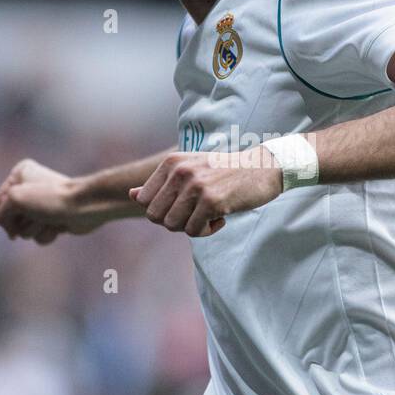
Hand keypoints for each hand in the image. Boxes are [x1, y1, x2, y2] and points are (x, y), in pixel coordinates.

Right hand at [0, 158, 99, 244]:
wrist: (83, 207)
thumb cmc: (50, 198)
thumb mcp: (15, 200)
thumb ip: (1, 215)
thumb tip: (12, 236)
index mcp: (20, 174)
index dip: (8, 210)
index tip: (23, 204)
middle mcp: (30, 188)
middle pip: (10, 219)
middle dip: (23, 221)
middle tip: (38, 212)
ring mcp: (41, 206)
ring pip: (23, 231)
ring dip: (35, 228)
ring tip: (50, 218)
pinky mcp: (52, 221)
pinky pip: (37, 237)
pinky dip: (46, 234)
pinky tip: (58, 226)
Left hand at [129, 148, 282, 237]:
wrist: (263, 167)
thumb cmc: (226, 171)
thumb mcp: (190, 169)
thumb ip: (161, 183)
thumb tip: (131, 195)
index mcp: (171, 162)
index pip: (143, 201)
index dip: (161, 211)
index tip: (183, 205)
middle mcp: (180, 171)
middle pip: (154, 216)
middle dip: (174, 222)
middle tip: (195, 214)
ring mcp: (195, 186)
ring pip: (172, 226)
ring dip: (191, 227)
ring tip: (209, 215)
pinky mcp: (212, 201)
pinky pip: (194, 232)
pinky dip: (207, 230)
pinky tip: (222, 217)